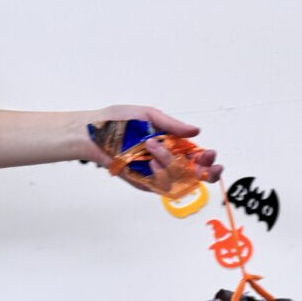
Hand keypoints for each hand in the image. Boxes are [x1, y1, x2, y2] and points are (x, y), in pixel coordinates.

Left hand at [80, 105, 222, 192]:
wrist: (94, 133)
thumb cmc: (118, 121)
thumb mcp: (149, 115)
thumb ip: (173, 125)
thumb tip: (196, 131)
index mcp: (173, 144)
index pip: (198, 157)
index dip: (207, 158)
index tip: (208, 153)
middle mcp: (168, 161)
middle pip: (197, 175)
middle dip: (207, 173)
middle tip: (205, 167)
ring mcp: (158, 174)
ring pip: (180, 178)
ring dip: (170, 162)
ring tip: (152, 147)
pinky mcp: (146, 184)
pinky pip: (162, 185)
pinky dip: (159, 172)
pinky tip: (149, 161)